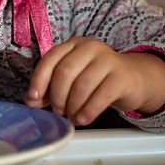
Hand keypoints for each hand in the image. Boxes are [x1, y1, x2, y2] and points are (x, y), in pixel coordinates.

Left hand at [23, 37, 164, 124]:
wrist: (134, 79)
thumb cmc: (97, 80)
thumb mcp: (73, 80)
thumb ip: (51, 88)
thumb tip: (31, 101)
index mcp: (73, 45)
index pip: (50, 59)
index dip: (39, 80)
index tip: (33, 99)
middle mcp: (90, 47)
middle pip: (65, 72)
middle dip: (57, 96)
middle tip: (58, 111)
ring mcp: (108, 59)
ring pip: (82, 85)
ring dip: (73, 106)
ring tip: (72, 117)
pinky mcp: (122, 76)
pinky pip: (101, 95)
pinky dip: (89, 110)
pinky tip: (83, 119)